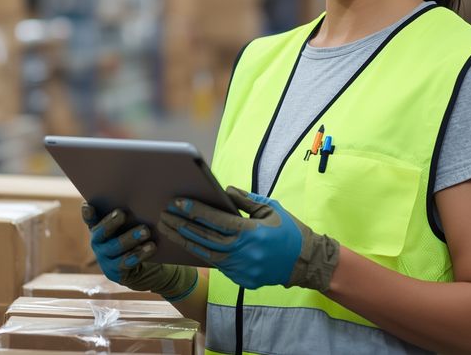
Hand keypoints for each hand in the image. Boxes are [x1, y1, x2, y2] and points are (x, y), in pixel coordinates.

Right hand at [82, 204, 197, 300]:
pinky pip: (127, 262)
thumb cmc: (130, 237)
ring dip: (130, 238)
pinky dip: (140, 254)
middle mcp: (97, 242)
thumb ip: (124, 213)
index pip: (90, 219)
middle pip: (101, 232)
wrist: (136, 269)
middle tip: (123, 213)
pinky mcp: (115, 272)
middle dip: (112, 222)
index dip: (88, 213)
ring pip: (115, 247)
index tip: (88, 206)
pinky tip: (151, 247)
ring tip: (145, 231)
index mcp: (97, 228)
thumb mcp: (126, 226)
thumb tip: (139, 192)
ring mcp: (104, 258)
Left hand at [158, 186, 339, 290]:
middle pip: (205, 238)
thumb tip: (224, 190)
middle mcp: (243, 252)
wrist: (307, 262)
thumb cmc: (289, 231)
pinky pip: (218, 265)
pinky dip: (203, 254)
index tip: (177, 203)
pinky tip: (189, 244)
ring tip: (169, 230)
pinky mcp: (242, 280)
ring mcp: (242, 269)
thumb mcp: (271, 208)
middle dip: (182, 226)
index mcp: (250, 232)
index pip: (216, 220)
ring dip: (186, 241)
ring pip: (207, 255)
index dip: (195, 211)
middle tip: (163, 216)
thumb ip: (246, 199)